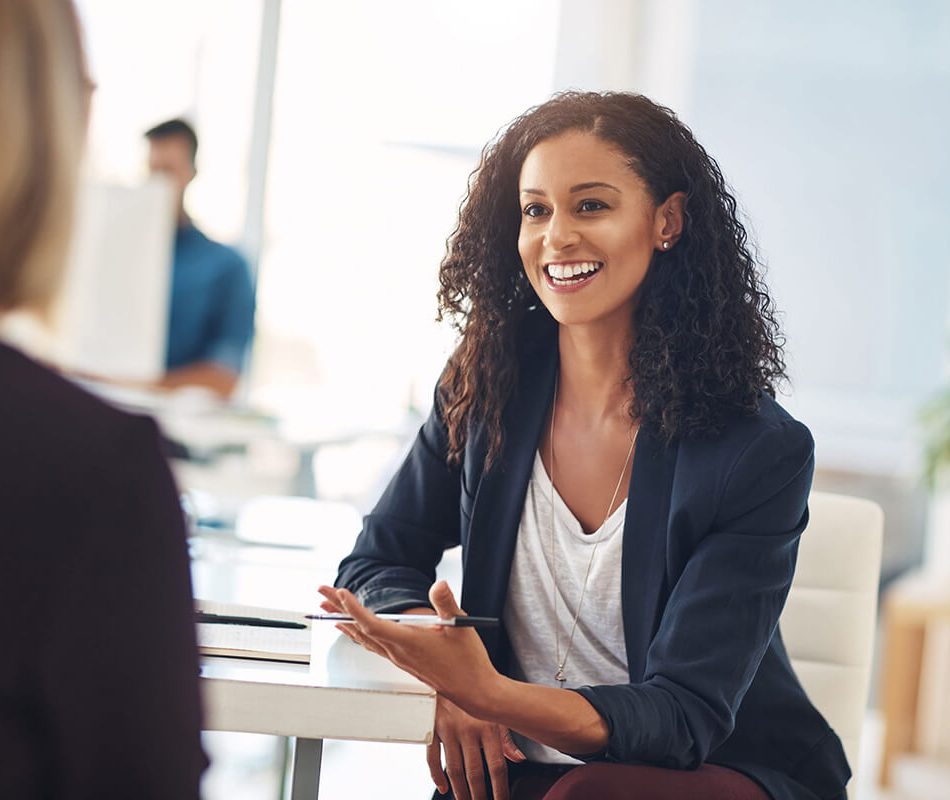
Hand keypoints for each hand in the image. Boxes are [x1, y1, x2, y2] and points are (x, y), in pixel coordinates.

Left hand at [316, 582, 498, 716]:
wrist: (473, 690)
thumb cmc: (468, 660)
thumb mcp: (460, 626)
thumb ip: (446, 603)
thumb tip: (440, 584)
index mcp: (407, 642)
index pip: (372, 624)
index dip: (353, 608)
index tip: (340, 593)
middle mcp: (397, 652)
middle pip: (359, 629)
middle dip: (338, 609)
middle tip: (321, 592)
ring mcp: (398, 658)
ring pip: (363, 638)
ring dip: (344, 621)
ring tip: (327, 608)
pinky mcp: (403, 662)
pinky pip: (372, 646)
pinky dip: (357, 634)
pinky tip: (352, 631)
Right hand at [428, 696, 524, 799]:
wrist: (450, 668)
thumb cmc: (477, 691)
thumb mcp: (495, 711)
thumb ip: (506, 737)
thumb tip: (518, 758)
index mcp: (488, 726)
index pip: (496, 766)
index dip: (500, 789)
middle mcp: (469, 730)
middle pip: (475, 773)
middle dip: (479, 795)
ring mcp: (448, 730)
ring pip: (455, 769)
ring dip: (460, 791)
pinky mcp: (432, 728)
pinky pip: (432, 757)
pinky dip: (436, 775)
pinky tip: (443, 787)